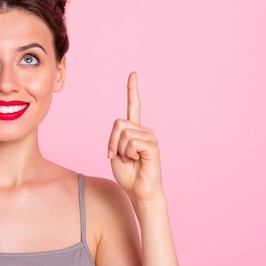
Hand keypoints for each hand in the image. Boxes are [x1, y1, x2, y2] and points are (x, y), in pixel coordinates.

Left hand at [108, 72, 162, 200]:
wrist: (139, 191)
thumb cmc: (128, 174)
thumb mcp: (115, 152)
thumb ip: (116, 136)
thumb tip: (122, 127)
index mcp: (134, 130)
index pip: (133, 106)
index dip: (132, 90)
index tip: (133, 74)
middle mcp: (143, 130)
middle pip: (118, 123)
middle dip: (112, 142)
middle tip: (118, 156)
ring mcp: (149, 136)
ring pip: (124, 134)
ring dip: (120, 150)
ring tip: (130, 160)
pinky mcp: (152, 145)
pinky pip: (131, 142)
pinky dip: (128, 153)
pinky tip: (137, 160)